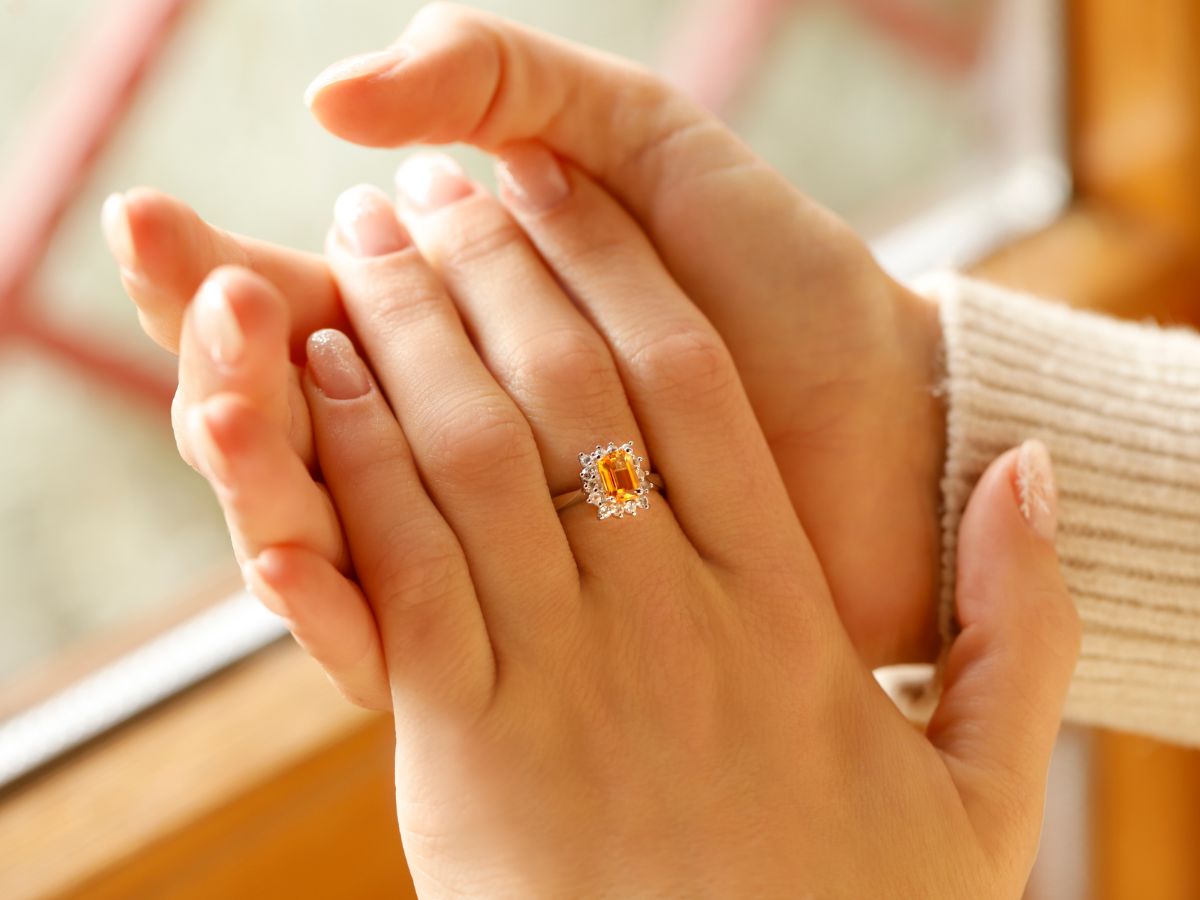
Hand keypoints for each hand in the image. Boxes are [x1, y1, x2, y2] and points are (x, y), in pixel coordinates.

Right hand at [102, 4, 943, 678]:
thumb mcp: (639, 142)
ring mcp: (482, 542)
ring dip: (254, 473)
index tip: (154, 225)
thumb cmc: (776, 282)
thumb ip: (498, 84)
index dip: (208, 273)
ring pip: (320, 526)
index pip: (289, 310)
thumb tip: (329, 98)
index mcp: (455, 326)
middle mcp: (449, 438)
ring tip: (227, 410)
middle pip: (284, 421)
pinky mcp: (526, 636)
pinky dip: (333, 598)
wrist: (881, 422)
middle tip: (194, 316)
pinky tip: (283, 557)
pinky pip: (402, 631)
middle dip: (218, 368)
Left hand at [185, 175, 1075, 896]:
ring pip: (474, 455)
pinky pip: (406, 569)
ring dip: (410, 328)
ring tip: (366, 236)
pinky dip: (358, 459)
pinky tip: (324, 375)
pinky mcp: (463, 748)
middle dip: (492, 265)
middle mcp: (669, 621)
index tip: (560, 187)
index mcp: (785, 616)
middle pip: (569, 390)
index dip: (617, 268)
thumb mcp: (980, 793)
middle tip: (432, 180)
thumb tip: (1030, 475)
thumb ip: (1018, 630)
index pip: (693, 386)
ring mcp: (561, 680)